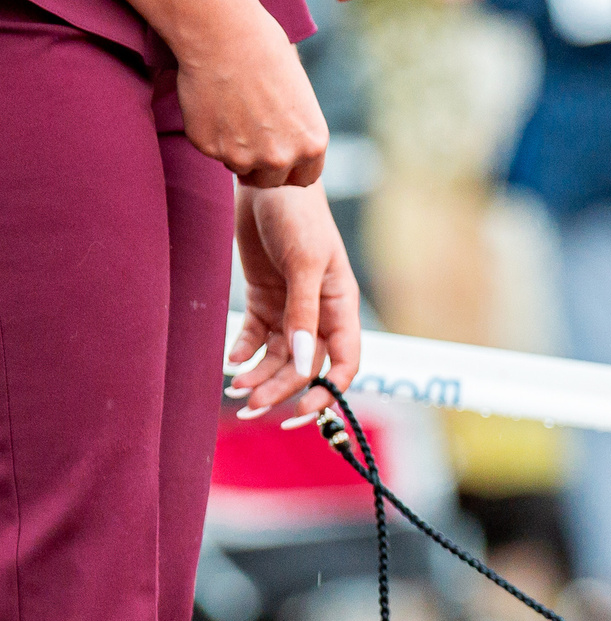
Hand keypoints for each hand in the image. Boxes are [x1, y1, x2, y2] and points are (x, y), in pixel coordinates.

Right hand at [131, 0, 328, 185]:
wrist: (224, 38)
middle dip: (261, 165)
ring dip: (235, 150)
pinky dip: (210, 135)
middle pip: (270, 181)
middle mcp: (281, 158)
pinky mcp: (210, 148)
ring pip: (239, 167)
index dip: (289, 168)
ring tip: (232, 112)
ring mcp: (244, 157)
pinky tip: (213, 105)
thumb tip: (290, 155)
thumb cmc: (266, 57)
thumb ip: (297, 134)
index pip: (303, 179)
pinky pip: (212, 150)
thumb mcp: (300, 101)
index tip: (277, 155)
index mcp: (312, 146)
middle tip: (249, 134)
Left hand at [228, 183, 360, 422]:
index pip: (343, 364)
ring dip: (259, 375)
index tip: (299, 413)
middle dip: (280, 389)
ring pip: (280, 356)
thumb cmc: (298, 216)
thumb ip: (304, 316)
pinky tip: (230, 362)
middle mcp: (320, 314)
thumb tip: (305, 366)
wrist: (268, 180)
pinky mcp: (265, 298)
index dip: (326, 393)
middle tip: (251, 407)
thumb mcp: (303, 264)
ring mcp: (292, 308)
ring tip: (234, 390)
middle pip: (305, 366)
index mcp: (341, 308)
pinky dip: (244, 351)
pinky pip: (257, 336)